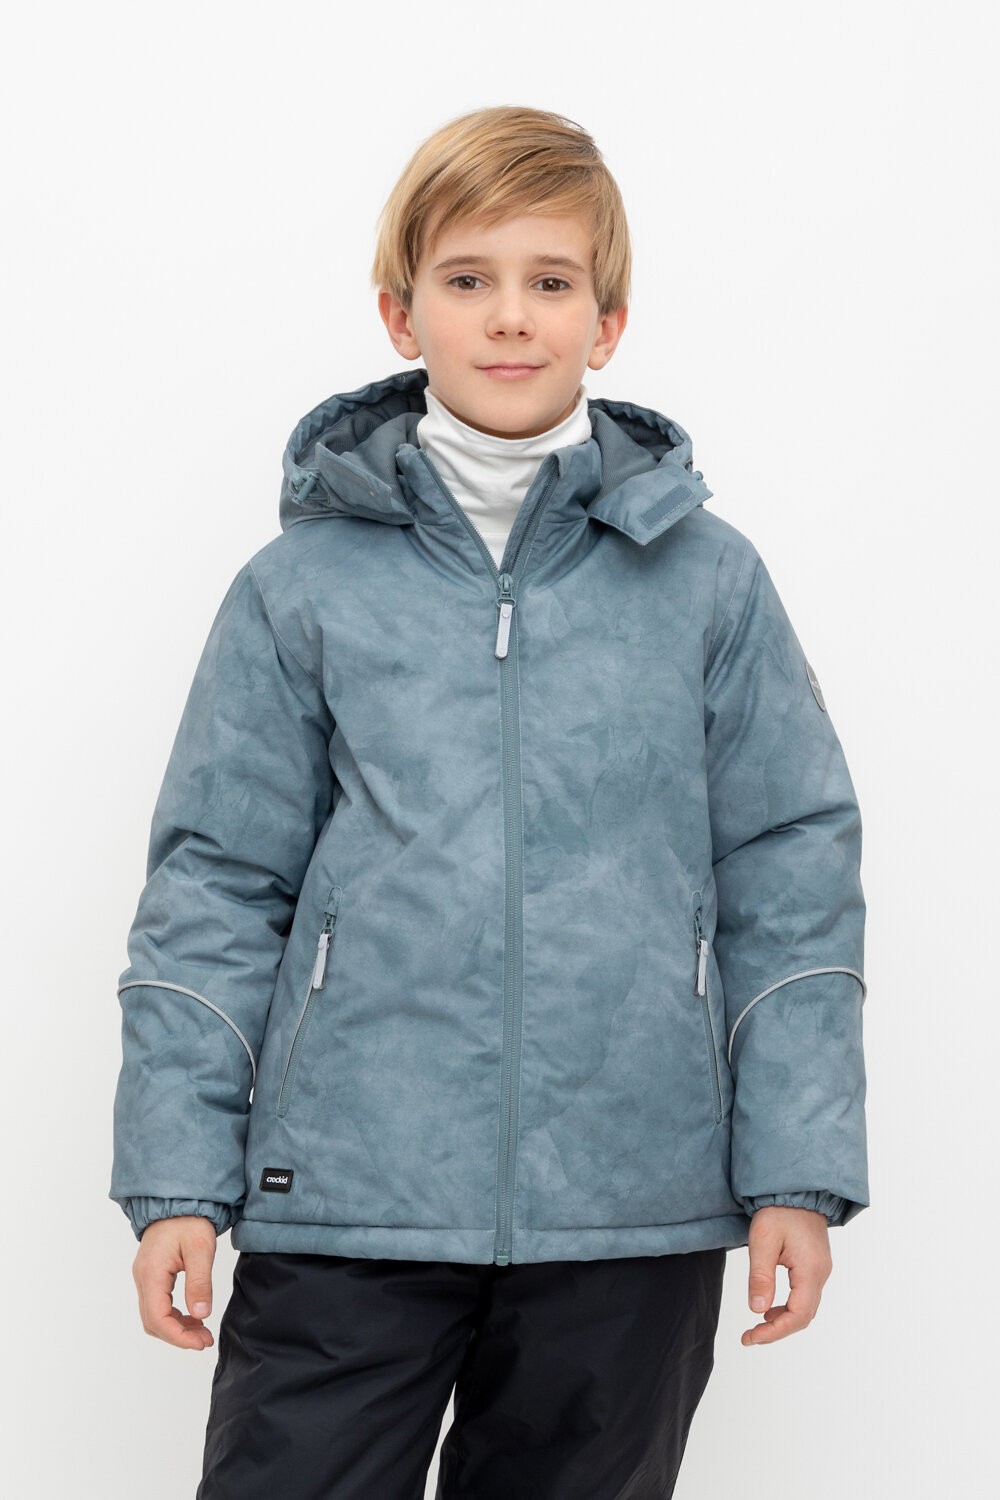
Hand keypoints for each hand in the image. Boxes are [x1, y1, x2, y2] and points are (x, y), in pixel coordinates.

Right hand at [132, 1215, 217, 1349]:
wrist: (178, 1200)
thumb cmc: (189, 1220)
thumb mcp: (201, 1249)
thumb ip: (199, 1282)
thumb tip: (201, 1315)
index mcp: (152, 1273)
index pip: (157, 1318)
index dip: (178, 1337)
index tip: (200, 1343)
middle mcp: (143, 1278)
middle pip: (153, 1321)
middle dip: (178, 1336)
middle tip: (204, 1340)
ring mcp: (144, 1277)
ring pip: (154, 1315)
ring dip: (176, 1328)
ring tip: (202, 1332)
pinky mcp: (151, 1275)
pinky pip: (157, 1304)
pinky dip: (174, 1316)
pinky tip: (193, 1316)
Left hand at [742, 1205, 831, 1346]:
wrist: (796, 1188)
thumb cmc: (779, 1210)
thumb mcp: (762, 1240)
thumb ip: (760, 1276)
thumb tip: (757, 1310)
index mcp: (811, 1270)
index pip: (798, 1316)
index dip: (774, 1332)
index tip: (750, 1337)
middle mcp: (821, 1274)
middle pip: (804, 1317)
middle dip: (777, 1331)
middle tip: (750, 1336)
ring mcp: (820, 1270)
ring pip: (806, 1308)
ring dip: (783, 1320)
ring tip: (758, 1324)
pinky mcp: (816, 1265)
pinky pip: (805, 1295)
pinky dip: (788, 1307)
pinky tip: (770, 1306)